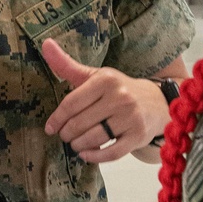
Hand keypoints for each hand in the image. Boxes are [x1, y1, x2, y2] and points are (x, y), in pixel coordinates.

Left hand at [42, 40, 167, 161]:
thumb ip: (67, 65)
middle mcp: (120, 97)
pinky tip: (86, 154)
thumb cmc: (118, 90)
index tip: (50, 128)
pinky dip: (95, 157)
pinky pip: (111, 153)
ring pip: (93, 139)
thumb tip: (46, 44)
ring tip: (76, 144)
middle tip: (66, 136)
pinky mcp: (138, 136)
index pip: (71, 104)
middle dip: (67, 134)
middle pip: (80, 124)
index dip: (57, 119)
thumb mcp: (94, 76)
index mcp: (106, 80)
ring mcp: (131, 117)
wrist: (156, 102)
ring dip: (78, 146)